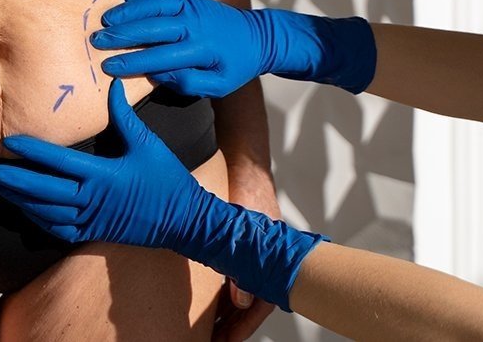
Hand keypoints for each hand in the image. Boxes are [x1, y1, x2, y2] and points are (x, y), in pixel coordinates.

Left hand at [0, 78, 203, 249]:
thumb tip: (114, 84)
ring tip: (1, 189)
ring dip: (21, 201)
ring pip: (47, 213)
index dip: (32, 152)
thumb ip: (125, 117)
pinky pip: (59, 230)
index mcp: (103, 175)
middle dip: (15, 181)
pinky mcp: (93, 233)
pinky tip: (26, 210)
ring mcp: (91, 220)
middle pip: (44, 191)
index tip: (10, 143)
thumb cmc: (167, 180)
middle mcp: (92, 200)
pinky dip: (39, 221)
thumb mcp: (147, 144)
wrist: (184, 220)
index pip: (59, 162)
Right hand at [90, 0, 376, 95]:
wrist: (257, 37)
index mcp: (202, 49)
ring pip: (156, 3)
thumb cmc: (235, 65)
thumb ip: (189, 83)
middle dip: (123, 35)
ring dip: (129, 11)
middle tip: (97, 41)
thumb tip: (159, 74)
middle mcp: (195, 24)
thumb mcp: (219, 85)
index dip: (133, 62)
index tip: (110, 67)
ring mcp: (193, 5)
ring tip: (107, 21)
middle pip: (153, 27)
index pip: (160, 56)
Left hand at [214, 163, 282, 341]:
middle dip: (234, 324)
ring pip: (243, 291)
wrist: (244, 160)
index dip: (244, 325)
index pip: (262, 304)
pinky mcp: (241, 244)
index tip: (226, 341)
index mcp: (272, 259)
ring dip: (228, 311)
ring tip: (209, 329)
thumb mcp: (243, 226)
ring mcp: (254, 252)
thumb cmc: (247, 187)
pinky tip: (210, 301)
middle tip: (212, 340)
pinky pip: (235, 275)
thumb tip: (242, 299)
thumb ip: (240, 261)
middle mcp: (265, 259)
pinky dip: (224, 291)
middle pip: (252, 302)